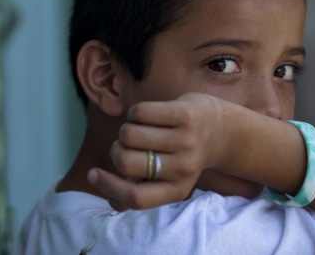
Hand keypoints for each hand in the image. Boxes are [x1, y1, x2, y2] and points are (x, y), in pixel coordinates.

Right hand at [88, 92, 229, 210]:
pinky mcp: (185, 114)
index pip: (135, 198)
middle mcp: (183, 168)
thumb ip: (142, 189)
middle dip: (115, 150)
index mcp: (176, 190)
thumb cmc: (181, 155)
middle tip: (125, 146)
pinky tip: (147, 115)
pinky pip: (140, 112)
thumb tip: (112, 202)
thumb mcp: (168, 179)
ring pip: (129, 134)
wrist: (222, 130)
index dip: (108, 188)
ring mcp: (186, 140)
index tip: (93, 174)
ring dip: (125, 129)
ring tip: (139, 129)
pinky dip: (134, 113)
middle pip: (125, 162)